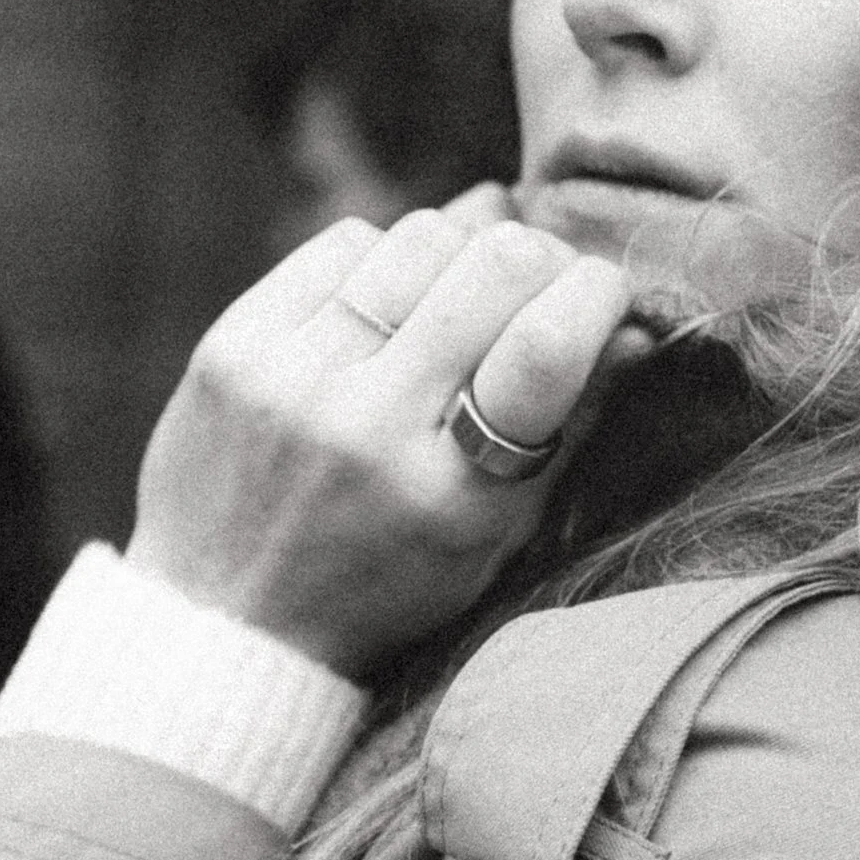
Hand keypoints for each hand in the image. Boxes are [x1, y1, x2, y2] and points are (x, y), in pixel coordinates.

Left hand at [127, 202, 641, 677]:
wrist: (227, 623)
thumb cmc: (384, 581)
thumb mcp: (496, 538)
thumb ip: (569, 432)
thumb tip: (633, 326)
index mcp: (451, 494)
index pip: (548, 345)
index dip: (597, 291)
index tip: (606, 295)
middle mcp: (371, 428)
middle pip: (495, 263)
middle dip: (541, 255)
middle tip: (539, 283)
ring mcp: (294, 379)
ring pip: (421, 236)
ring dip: (462, 250)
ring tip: (458, 296)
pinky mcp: (235, 345)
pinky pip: (344, 243)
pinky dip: (384, 258)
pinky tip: (387, 303)